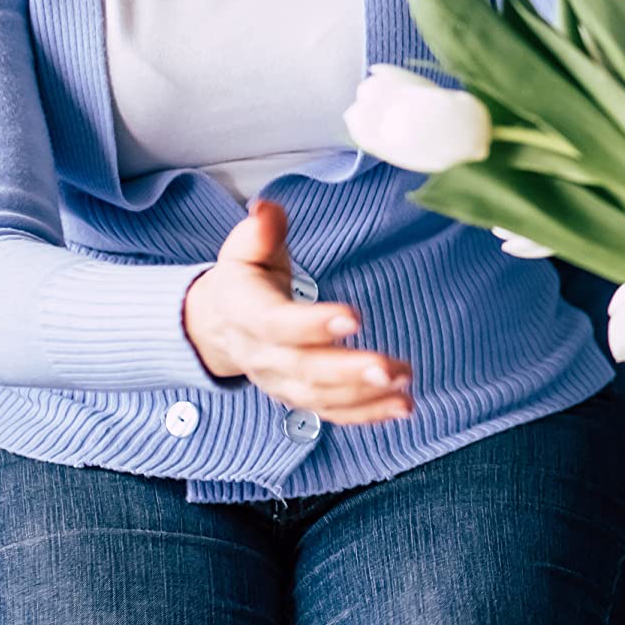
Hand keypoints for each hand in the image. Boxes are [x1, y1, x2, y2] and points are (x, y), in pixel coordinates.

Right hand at [182, 201, 413, 423]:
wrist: (220, 326)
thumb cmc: (245, 280)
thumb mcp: (244, 249)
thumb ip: (259, 232)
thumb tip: (267, 211)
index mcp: (245, 313)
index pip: (277, 324)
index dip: (313, 324)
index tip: (354, 316)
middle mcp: (262, 356)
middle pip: (304, 369)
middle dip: (348, 372)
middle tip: (389, 368)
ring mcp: (281, 382)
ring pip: (322, 397)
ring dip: (366, 396)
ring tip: (405, 383)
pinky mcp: (300, 398)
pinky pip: (333, 413)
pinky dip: (369, 414)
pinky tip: (402, 406)